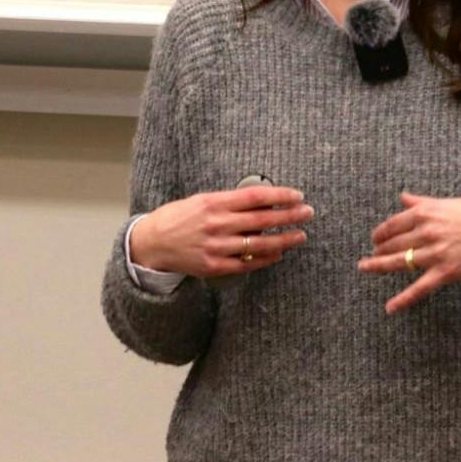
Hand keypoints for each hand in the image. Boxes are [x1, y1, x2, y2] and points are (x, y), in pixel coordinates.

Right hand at [129, 186, 312, 278]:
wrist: (152, 243)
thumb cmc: (179, 217)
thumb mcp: (201, 201)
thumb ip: (229, 201)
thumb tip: (263, 200)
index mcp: (213, 203)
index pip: (254, 197)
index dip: (279, 196)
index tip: (297, 195)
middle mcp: (216, 225)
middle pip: (261, 220)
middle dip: (289, 215)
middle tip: (307, 212)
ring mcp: (216, 247)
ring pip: (258, 243)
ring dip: (283, 239)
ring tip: (300, 235)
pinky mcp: (214, 266)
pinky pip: (246, 262)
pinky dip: (265, 258)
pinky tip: (278, 253)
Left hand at [358, 191, 460, 313]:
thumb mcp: (450, 202)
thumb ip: (423, 202)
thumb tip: (402, 196)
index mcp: (426, 212)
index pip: (393, 223)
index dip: (381, 232)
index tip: (375, 237)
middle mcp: (427, 232)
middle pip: (393, 243)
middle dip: (378, 249)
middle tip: (371, 254)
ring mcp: (435, 253)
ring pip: (399, 262)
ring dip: (379, 266)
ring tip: (365, 268)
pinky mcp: (446, 272)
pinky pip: (420, 288)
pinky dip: (403, 299)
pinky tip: (390, 307)